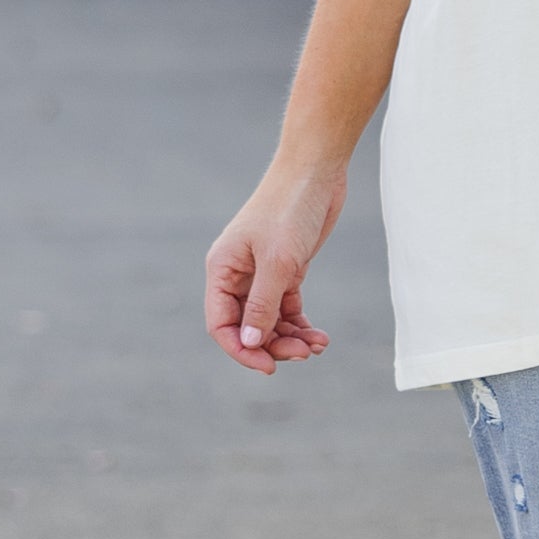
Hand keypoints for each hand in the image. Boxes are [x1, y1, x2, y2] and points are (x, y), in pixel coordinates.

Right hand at [205, 164, 345, 376]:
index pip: (220, 324)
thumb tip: (250, 342)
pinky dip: (300, 323)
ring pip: (270, 320)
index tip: (269, 367)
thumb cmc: (291, 208)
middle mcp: (237, 274)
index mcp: (222, 270)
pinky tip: (319, 335)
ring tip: (317, 345)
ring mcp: (262, 273)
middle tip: (304, 355)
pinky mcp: (287, 270)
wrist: (317, 171)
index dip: (241, 349)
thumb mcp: (278, 261)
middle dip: (273, 345)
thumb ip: (263, 304)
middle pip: (247, 326)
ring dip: (290, 338)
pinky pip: (287, 307)